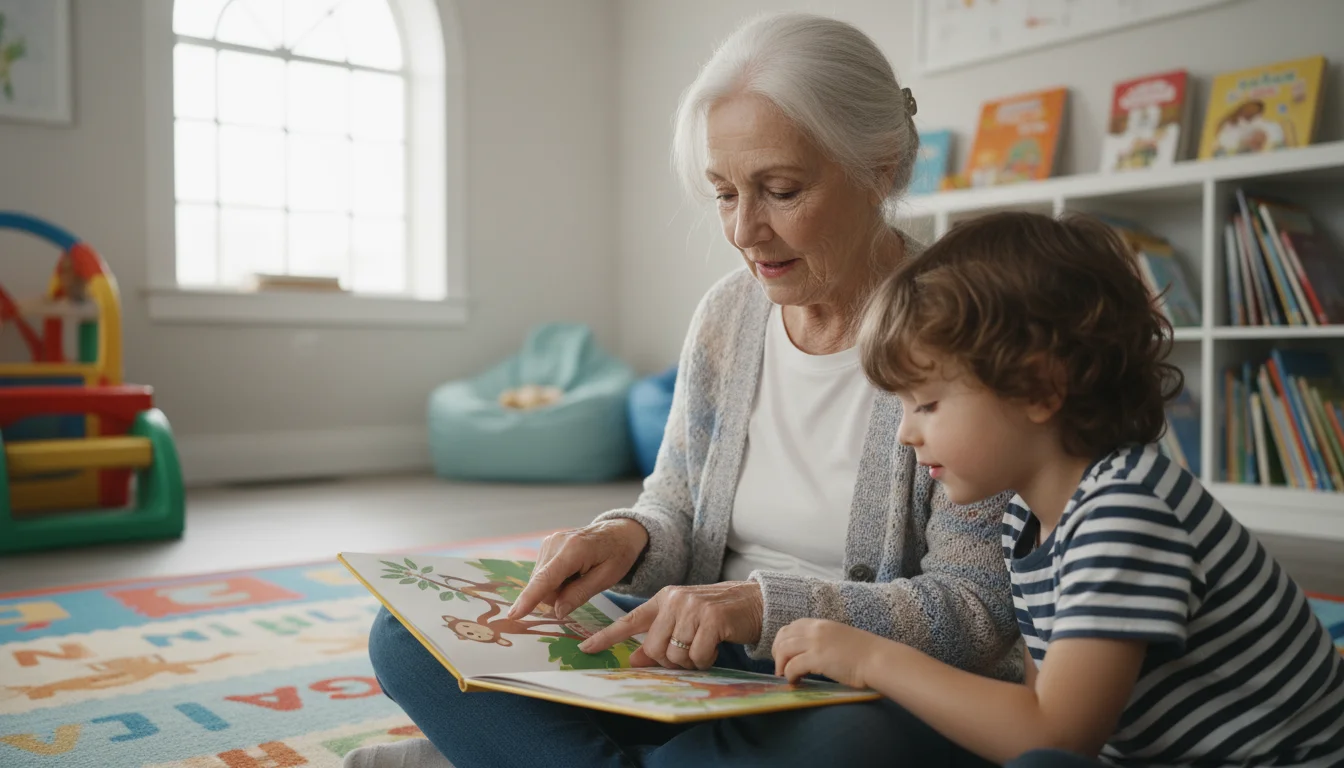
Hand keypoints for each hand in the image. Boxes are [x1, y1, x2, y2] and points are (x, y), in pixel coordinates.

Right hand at [508, 519, 648, 619]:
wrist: (620, 531)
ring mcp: (548, 542)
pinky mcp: (546, 545)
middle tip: (582, 588)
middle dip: (556, 596)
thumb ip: (580, 594)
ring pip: (540, 581)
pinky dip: (555, 580)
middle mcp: (555, 543)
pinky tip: (572, 573)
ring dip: (556, 588)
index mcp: (573, 549)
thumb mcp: (607, 578)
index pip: (546, 578)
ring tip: (579, 577)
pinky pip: (543, 573)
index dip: (529, 598)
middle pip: (541, 584)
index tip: (514, 615)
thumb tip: (557, 612)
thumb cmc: (618, 554)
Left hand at [578, 581, 763, 669]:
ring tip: (704, 648)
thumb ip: (659, 637)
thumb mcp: (684, 621)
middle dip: (669, 661)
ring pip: (675, 655)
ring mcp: (693, 608)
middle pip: (654, 648)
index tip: (585, 649)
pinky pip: (697, 657)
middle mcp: (675, 600)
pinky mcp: (712, 619)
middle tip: (688, 654)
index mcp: (664, 599)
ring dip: (690, 662)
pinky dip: (706, 660)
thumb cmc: (717, 615)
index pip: (629, 621)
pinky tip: (716, 647)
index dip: (606, 637)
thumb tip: (634, 659)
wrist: (754, 601)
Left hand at [773, 618, 886, 688]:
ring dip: (781, 664)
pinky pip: (792, 666)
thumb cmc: (866, 653)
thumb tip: (812, 653)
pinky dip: (789, 675)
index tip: (784, 654)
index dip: (784, 640)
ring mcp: (815, 643)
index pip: (792, 626)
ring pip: (784, 650)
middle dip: (777, 652)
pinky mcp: (817, 658)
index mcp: (822, 624)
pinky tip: (796, 682)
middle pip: (783, 636)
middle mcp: (816, 629)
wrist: (879, 660)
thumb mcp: (841, 638)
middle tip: (781, 667)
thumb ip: (826, 640)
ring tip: (785, 676)